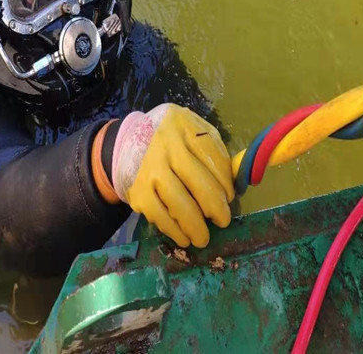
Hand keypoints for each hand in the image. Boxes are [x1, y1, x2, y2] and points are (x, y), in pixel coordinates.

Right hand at [111, 103, 233, 246]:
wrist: (125, 142)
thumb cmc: (170, 139)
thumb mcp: (192, 131)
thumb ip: (214, 150)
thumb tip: (237, 181)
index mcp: (183, 124)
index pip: (212, 155)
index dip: (225, 181)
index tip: (229, 197)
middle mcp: (164, 144)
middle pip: (198, 181)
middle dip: (215, 207)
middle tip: (223, 220)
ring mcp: (149, 167)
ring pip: (179, 203)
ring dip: (196, 226)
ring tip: (203, 238)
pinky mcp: (136, 189)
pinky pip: (159, 215)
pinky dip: (174, 231)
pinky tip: (183, 236)